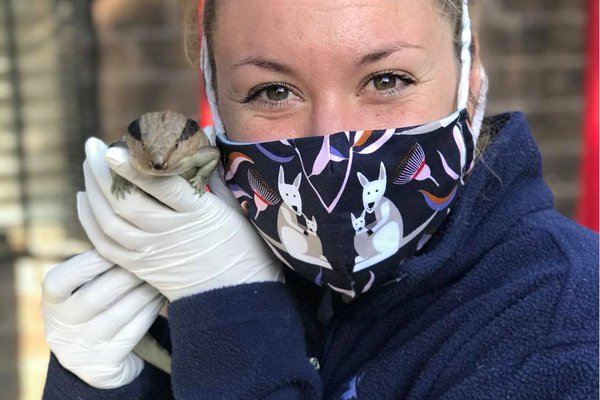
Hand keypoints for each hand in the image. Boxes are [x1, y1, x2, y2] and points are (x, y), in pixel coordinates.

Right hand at [42, 251, 164, 388]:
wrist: (98, 356)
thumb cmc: (97, 304)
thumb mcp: (85, 287)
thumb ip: (97, 266)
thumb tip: (124, 240)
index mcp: (52, 303)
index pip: (61, 281)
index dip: (90, 263)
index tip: (118, 248)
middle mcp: (60, 329)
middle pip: (96, 297)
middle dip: (127, 276)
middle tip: (151, 260)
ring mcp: (81, 350)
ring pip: (118, 315)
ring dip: (144, 292)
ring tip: (161, 277)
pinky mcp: (103, 366)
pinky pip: (132, 333)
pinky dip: (149, 311)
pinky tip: (160, 297)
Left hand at [78, 137, 283, 300]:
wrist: (234, 297)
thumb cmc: (242, 247)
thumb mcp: (234, 208)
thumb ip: (212, 174)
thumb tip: (201, 136)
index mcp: (197, 215)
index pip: (159, 187)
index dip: (134, 167)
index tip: (114, 147)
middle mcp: (169, 233)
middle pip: (125, 201)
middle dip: (102, 171)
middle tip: (92, 145)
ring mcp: (151, 253)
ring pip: (110, 221)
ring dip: (92, 190)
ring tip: (88, 164)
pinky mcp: (140, 267)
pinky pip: (104, 245)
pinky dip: (89, 221)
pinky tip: (84, 199)